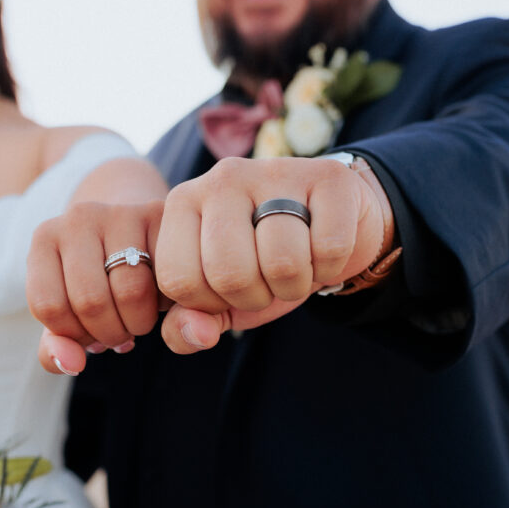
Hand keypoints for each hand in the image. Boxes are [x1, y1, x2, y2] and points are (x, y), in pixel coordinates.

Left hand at [27, 200, 164, 374]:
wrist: (133, 233)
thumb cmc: (97, 282)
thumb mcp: (68, 313)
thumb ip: (56, 347)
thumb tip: (71, 365)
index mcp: (45, 239)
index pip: (50, 307)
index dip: (74, 334)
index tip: (89, 331)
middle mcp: (79, 217)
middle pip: (91, 301)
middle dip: (110, 333)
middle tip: (120, 330)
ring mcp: (121, 212)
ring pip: (131, 292)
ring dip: (139, 323)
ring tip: (138, 318)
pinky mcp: (161, 215)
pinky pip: (166, 279)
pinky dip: (166, 303)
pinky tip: (160, 297)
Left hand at [154, 156, 391, 352]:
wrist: (328, 224)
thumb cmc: (260, 263)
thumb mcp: (217, 298)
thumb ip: (186, 324)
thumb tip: (195, 336)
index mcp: (182, 202)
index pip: (178, 280)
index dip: (209, 304)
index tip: (227, 289)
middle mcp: (222, 178)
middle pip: (230, 273)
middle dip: (254, 297)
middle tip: (265, 281)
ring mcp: (275, 170)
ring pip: (282, 262)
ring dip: (294, 286)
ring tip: (294, 267)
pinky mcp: (329, 175)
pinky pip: (330, 248)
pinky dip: (330, 267)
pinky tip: (322, 250)